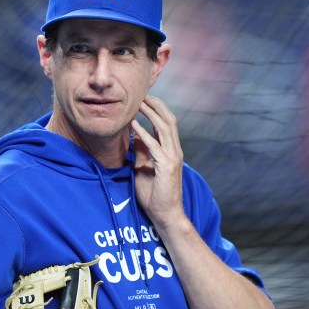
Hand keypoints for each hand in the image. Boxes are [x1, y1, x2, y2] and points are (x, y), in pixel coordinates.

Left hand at [131, 96, 184, 230]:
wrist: (165, 215)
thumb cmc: (154, 194)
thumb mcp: (143, 168)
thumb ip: (141, 153)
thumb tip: (134, 137)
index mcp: (172, 151)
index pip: (167, 123)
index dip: (157, 109)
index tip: (144, 99)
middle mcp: (175, 151)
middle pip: (168, 120)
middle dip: (156, 105)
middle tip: (143, 93)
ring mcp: (173, 158)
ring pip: (164, 128)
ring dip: (150, 113)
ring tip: (138, 103)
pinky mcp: (167, 166)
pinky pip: (154, 145)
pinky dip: (143, 133)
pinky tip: (133, 125)